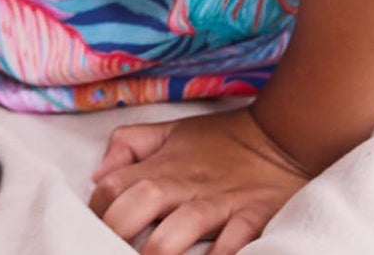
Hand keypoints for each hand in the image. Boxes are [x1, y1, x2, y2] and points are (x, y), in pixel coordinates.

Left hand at [88, 107, 312, 254]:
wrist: (280, 137)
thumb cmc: (220, 141)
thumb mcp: (171, 131)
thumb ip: (130, 144)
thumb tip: (98, 176)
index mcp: (163, 165)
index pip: (113, 186)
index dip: (96, 211)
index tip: (93, 230)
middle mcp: (185, 185)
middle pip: (139, 205)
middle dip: (118, 232)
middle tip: (111, 251)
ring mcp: (218, 204)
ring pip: (178, 231)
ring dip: (158, 252)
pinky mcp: (251, 219)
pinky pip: (231, 244)